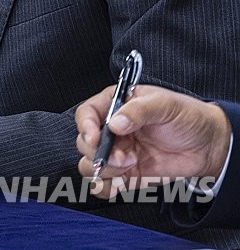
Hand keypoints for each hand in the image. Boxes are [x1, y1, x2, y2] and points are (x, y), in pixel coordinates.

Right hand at [75, 84, 231, 197]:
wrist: (209, 145)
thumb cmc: (188, 117)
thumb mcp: (165, 105)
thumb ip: (139, 111)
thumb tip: (115, 123)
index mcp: (115, 106)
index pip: (86, 114)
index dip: (86, 127)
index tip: (95, 139)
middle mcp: (111, 130)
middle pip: (84, 143)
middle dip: (99, 153)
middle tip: (122, 157)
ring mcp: (118, 153)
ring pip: (89, 165)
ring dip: (104, 170)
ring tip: (128, 166)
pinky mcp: (127, 174)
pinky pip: (104, 184)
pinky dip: (106, 187)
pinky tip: (121, 183)